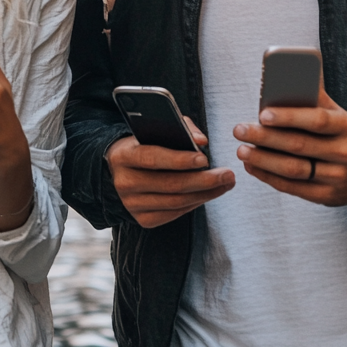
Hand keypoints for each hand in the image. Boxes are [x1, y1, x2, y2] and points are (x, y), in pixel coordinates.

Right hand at [106, 116, 235, 228]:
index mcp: (124, 155)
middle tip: (227, 174)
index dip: (179, 159)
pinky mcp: (142, 219)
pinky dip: (194, 203)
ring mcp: (132, 204)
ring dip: (205, 194)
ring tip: (225, 183)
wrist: (118, 169)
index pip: (152, 158)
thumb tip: (201, 141)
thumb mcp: (154, 129)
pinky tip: (208, 194)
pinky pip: (174, 213)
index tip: (204, 158)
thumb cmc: (142, 144)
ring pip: (176, 202)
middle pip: (170, 184)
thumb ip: (180, 128)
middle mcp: (125, 182)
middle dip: (203, 180)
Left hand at [234, 87, 346, 205]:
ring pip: (294, 170)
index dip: (289, 117)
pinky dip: (269, 177)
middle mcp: (344, 152)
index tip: (263, 114)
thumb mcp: (336, 112)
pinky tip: (253, 167)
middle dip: (265, 138)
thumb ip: (312, 96)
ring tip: (242, 151)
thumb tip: (283, 74)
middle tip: (240, 130)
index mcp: (345, 126)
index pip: (316, 121)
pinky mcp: (327, 196)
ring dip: (263, 161)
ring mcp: (336, 177)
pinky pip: (294, 188)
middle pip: (299, 146)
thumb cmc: (344, 134)